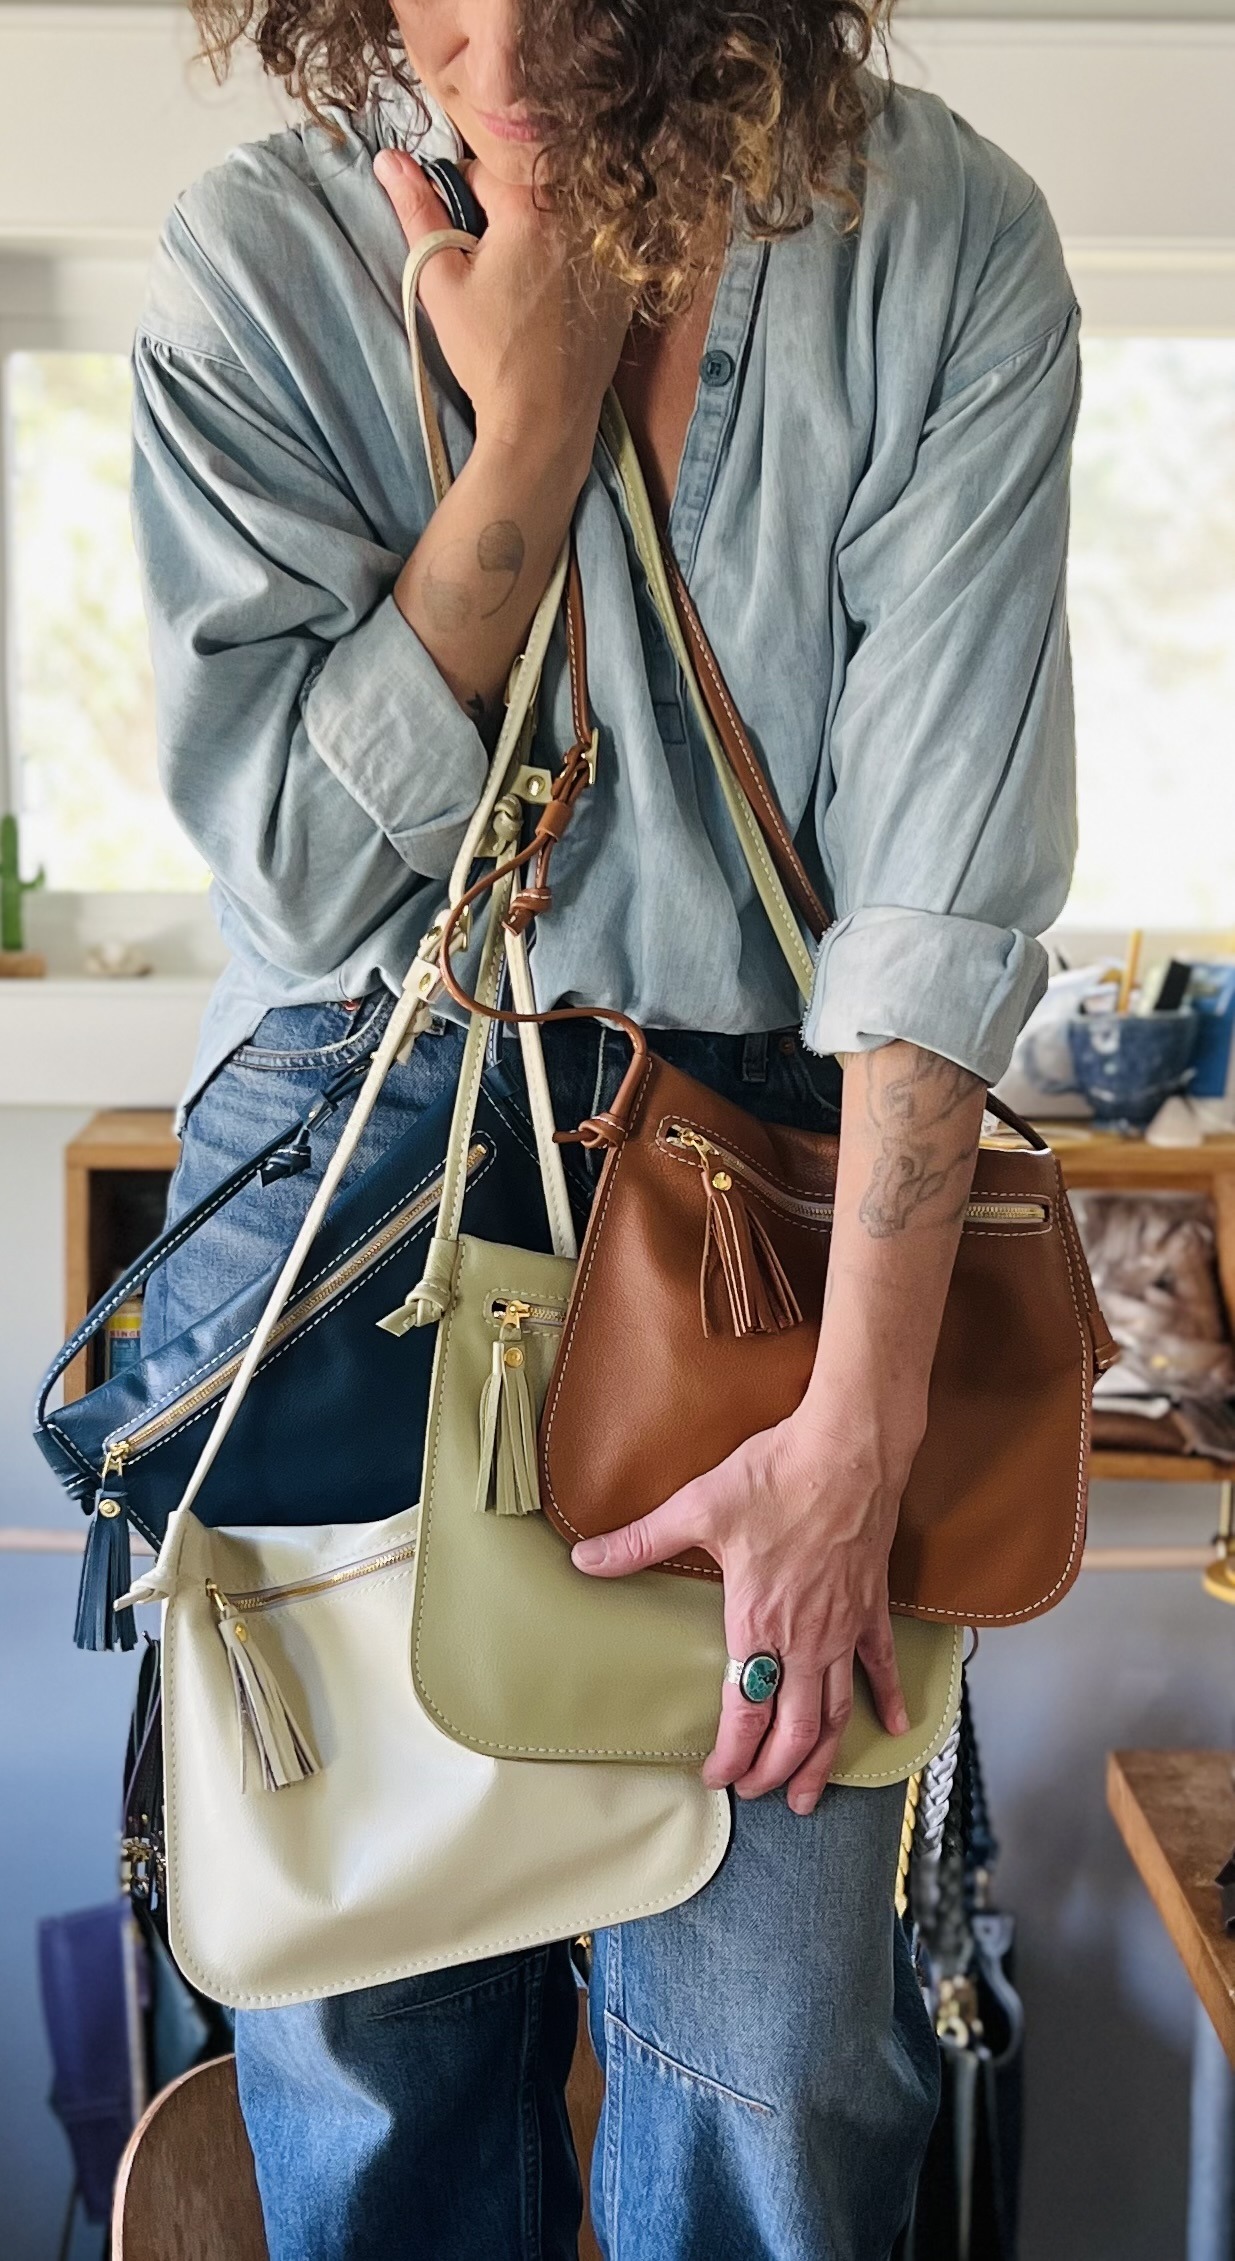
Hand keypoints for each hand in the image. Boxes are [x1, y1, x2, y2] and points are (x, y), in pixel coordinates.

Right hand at [373, 148, 631, 459]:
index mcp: (532, 206)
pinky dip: (569, 260)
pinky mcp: (625, 279)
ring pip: (560, 214)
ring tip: (521, 286)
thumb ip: (417, 213)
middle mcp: (580, 214)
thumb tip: (389, 159)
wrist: (544, 419)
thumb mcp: (440, 281)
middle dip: (503, 214)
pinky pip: (589, 246)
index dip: (461, 201)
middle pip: (527, 186)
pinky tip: (553, 299)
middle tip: (492, 266)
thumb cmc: (489, 355)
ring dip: (537, 234)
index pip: (483, 168)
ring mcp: (609, 248)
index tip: (462, 240)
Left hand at [571, 1405, 911, 1814]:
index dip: (731, 1753)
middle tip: (756, 1794)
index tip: (716, 1777)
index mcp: (758, 1622)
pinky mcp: (871, 1607)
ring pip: (836, 1713)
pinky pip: (881, 1666)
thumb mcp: (696, 1507)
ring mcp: (843, 1627)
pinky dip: (886, 1702)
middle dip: (772, 1771)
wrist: (847, 1450)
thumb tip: (584, 1559)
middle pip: (794, 1729)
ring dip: (822, 1760)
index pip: (745, 1711)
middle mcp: (805, 1639)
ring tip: (809, 1796)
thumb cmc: (775, 1476)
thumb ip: (639, 1541)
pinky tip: (893, 1728)